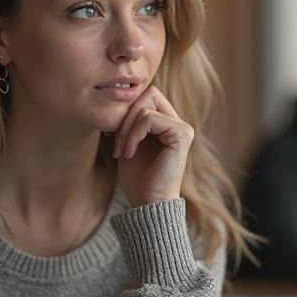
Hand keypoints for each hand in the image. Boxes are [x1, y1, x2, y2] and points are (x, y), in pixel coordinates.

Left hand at [114, 86, 193, 206]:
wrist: (147, 202)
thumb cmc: (138, 178)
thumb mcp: (128, 142)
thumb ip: (129, 121)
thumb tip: (117, 98)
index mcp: (168, 124)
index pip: (146, 96)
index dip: (126, 112)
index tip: (113, 137)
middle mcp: (178, 123)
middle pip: (148, 94)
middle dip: (126, 116)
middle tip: (117, 143)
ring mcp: (183, 128)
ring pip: (145, 106)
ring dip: (126, 129)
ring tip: (122, 151)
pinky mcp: (182, 134)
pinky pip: (149, 118)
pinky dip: (133, 134)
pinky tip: (130, 153)